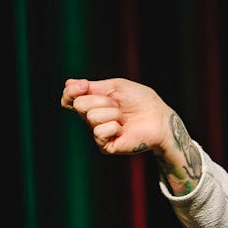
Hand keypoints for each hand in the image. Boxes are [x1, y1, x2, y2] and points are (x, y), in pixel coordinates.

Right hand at [60, 77, 174, 155]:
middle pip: (79, 104)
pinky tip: (123, 129)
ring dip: (113, 113)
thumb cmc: (142, 101)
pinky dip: (114, 126)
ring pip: (92, 116)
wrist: (160, 118)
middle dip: (102, 100)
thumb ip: (94, 86)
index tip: (83, 85)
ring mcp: (97, 132)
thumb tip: (68, 82)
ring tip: (125, 117)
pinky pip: (99, 131)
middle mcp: (92, 117)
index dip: (71, 91)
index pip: (69, 98)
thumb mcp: (117, 87)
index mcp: (93, 102)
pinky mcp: (104, 145)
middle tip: (119, 104)